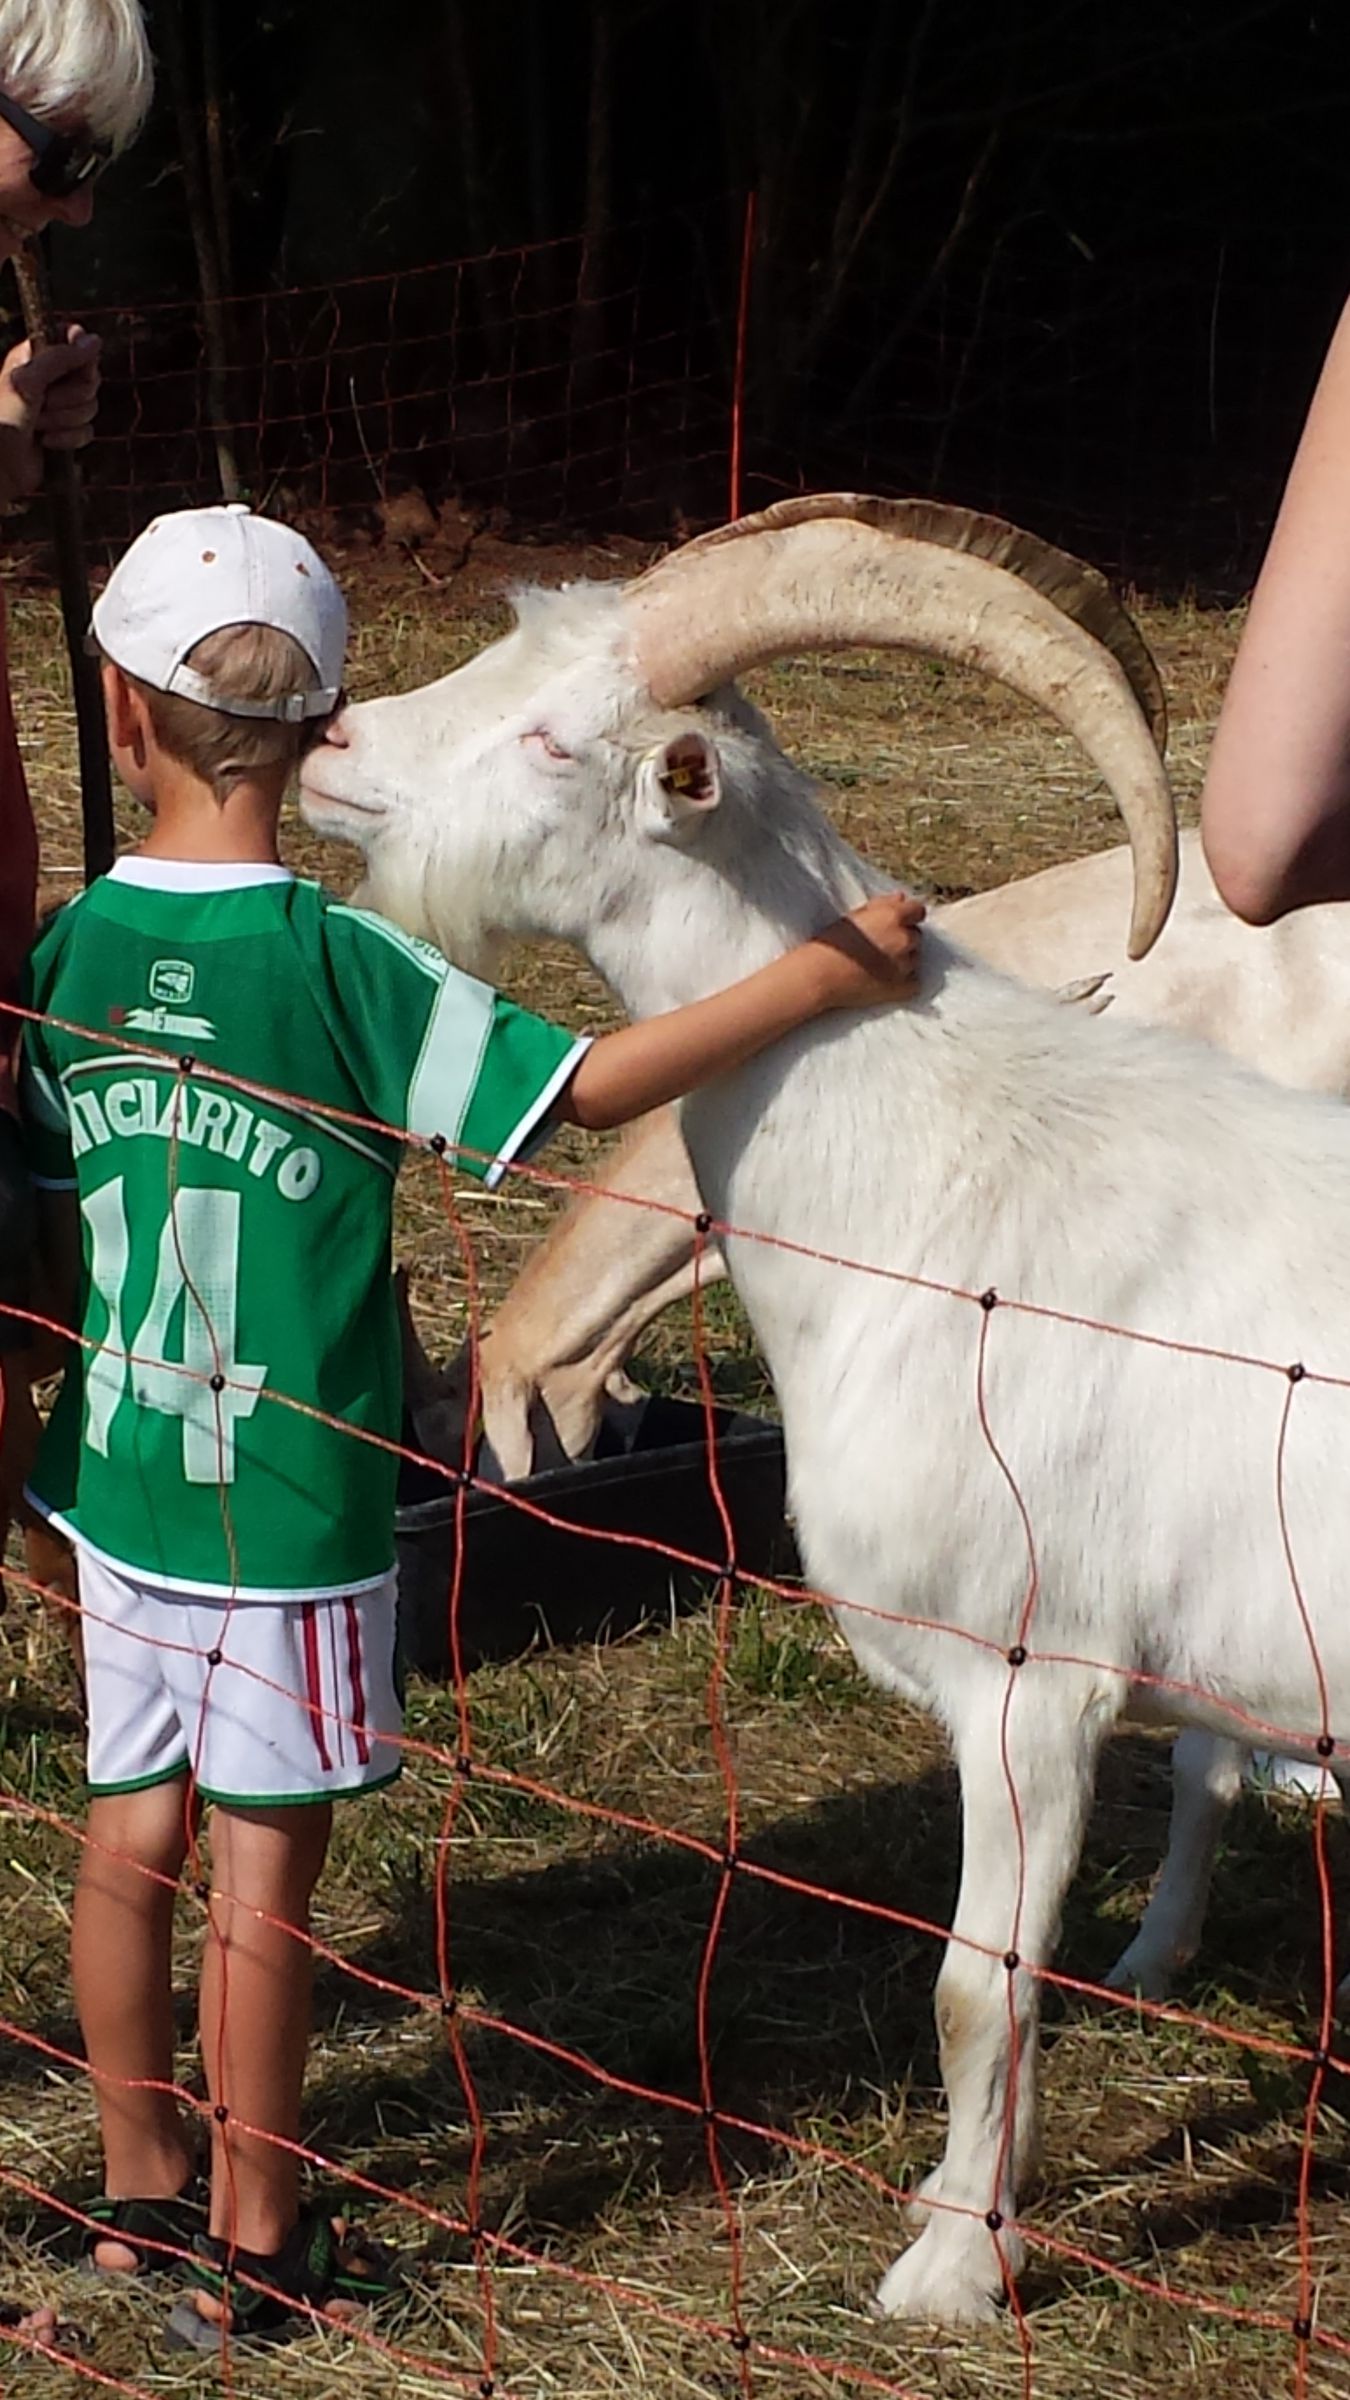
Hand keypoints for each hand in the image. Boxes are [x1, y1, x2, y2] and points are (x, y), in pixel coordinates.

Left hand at [0, 326, 100, 505]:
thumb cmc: (4, 418)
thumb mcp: (29, 379)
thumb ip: (61, 356)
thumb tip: (94, 340)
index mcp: (36, 357)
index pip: (75, 345)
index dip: (81, 359)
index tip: (77, 371)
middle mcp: (49, 379)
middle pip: (88, 380)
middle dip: (70, 398)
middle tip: (45, 404)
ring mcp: (58, 407)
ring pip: (90, 407)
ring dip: (66, 420)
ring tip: (39, 426)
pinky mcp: (65, 433)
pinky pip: (87, 431)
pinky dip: (69, 439)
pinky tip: (46, 442)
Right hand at [811, 890, 926, 1008]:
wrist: (818, 976)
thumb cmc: (831, 943)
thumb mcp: (854, 915)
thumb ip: (882, 905)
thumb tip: (901, 898)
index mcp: (893, 916)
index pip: (918, 910)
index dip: (908, 916)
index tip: (897, 923)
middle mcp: (904, 939)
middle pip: (915, 936)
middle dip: (903, 939)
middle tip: (880, 946)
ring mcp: (905, 965)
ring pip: (914, 958)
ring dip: (903, 959)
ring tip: (878, 964)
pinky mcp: (901, 988)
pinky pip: (913, 982)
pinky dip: (904, 982)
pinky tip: (885, 980)